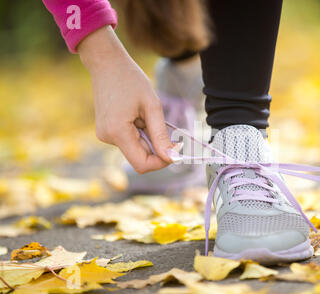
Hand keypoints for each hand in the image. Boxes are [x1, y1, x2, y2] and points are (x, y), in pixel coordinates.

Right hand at [78, 26, 174, 172]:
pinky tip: (137, 114)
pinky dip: (139, 132)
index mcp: (118, 132)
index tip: (175, 149)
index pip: (142, 165)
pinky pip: (128, 140)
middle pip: (140, 157)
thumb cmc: (130, 80)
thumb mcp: (152, 106)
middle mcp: (107, 138)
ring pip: (135, 148)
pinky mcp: (106, 131)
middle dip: (155, 146)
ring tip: (144, 113)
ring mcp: (105, 135)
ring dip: (147, 137)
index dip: (161, 162)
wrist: (106, 63)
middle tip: (162, 123)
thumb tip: (172, 157)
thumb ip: (161, 135)